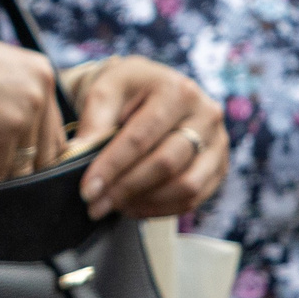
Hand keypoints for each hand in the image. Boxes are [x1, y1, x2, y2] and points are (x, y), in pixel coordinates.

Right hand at [0, 20, 65, 180]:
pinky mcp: (1, 131)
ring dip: (5, 173)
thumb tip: (23, 133)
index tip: (25, 161)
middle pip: (47, 150)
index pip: (55, 127)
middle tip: (6, 173)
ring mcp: (24, 112)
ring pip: (23, 164)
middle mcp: (40, 92)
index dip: (39, 149)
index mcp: (42, 73)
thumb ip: (18, 95)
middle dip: (26, 165)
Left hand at [69, 56, 225, 219]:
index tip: (88, 189)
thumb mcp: (106, 90)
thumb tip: (79, 152)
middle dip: (126, 189)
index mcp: (176, 90)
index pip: (141, 137)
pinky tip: (135, 206)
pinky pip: (196, 197)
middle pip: (166, 164)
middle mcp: (205, 114)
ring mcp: (218, 141)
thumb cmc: (128, 89)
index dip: (112, 167)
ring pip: (187, 185)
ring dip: (146, 202)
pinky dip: (162, 208)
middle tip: (96, 205)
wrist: (154, 89)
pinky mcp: (219, 165)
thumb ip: (93, 120)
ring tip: (114, 205)